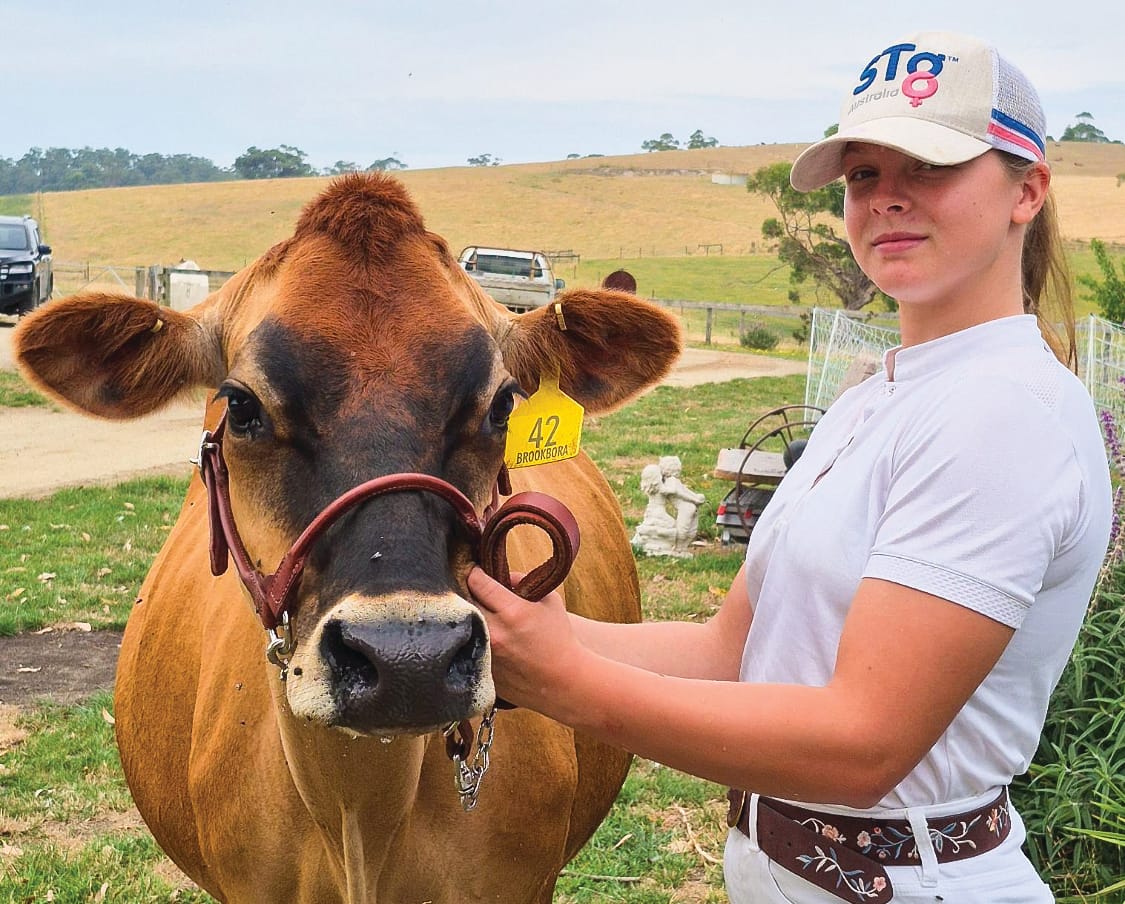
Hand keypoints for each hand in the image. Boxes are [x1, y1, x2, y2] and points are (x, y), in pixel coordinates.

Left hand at [467, 565, 579, 712]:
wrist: (564, 681)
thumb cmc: (559, 638)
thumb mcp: (549, 601)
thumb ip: (524, 582)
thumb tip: (502, 575)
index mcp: (512, 612)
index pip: (477, 582)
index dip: (474, 572)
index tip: (475, 570)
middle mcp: (495, 633)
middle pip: (463, 602)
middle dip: (468, 592)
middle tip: (474, 590)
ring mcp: (486, 654)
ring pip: (462, 626)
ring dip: (468, 617)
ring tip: (480, 614)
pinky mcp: (481, 671)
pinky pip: (467, 647)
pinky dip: (472, 639)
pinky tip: (483, 637)